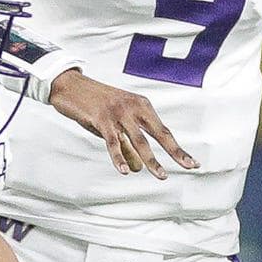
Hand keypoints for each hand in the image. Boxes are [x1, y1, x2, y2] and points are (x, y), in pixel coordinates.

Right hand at [49, 71, 197, 178]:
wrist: (69, 85)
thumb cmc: (94, 105)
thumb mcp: (114, 124)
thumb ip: (127, 144)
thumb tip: (138, 168)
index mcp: (141, 105)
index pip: (163, 130)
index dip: (177, 148)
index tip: (191, 163)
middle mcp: (133, 107)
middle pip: (158, 133)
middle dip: (174, 152)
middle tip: (188, 166)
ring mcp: (118, 112)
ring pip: (138, 140)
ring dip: (151, 160)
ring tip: (161, 175)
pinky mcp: (101, 119)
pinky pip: (113, 141)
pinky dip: (119, 157)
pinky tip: (125, 171)